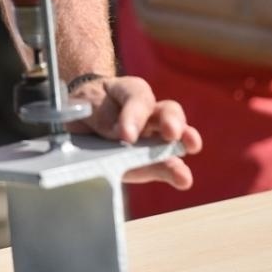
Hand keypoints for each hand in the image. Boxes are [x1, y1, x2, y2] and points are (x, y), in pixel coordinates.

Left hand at [71, 75, 201, 188]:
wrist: (81, 120)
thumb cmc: (88, 106)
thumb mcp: (84, 104)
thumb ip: (97, 116)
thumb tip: (112, 135)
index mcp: (129, 92)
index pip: (136, 98)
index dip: (133, 116)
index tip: (126, 136)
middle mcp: (148, 112)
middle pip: (167, 111)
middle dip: (171, 121)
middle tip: (172, 132)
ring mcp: (153, 137)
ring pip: (174, 135)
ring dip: (184, 143)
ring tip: (190, 149)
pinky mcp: (150, 162)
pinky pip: (165, 165)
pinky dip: (174, 172)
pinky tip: (183, 179)